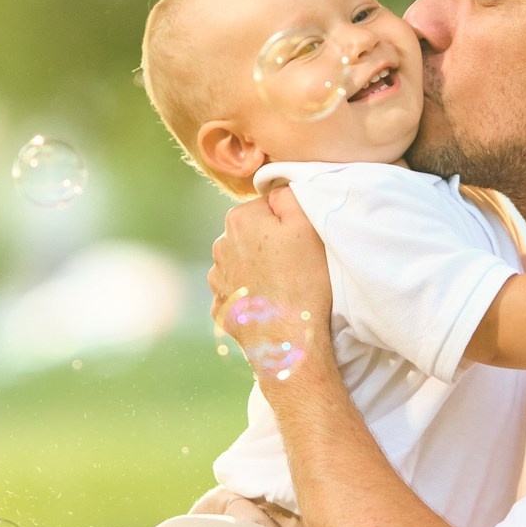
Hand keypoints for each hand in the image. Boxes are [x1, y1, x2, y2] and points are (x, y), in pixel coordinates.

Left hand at [208, 185, 333, 367]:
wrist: (288, 338)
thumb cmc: (304, 279)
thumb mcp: (308, 224)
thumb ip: (287, 194)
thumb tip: (274, 187)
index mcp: (239, 220)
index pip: (266, 207)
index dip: (288, 222)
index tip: (301, 241)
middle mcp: (220, 246)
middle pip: (252, 234)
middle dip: (270, 243)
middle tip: (297, 263)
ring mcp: (218, 279)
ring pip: (243, 262)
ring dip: (259, 268)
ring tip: (284, 285)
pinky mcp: (221, 307)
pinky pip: (238, 291)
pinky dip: (251, 295)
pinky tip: (270, 304)